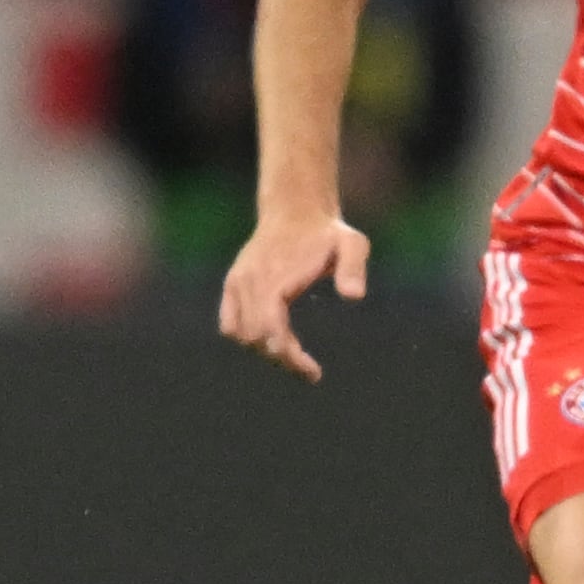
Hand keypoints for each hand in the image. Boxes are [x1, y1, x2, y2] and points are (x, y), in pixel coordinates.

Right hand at [221, 209, 370, 381]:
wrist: (296, 209)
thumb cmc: (328, 233)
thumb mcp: (352, 244)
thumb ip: (354, 268)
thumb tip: (354, 297)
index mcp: (275, 278)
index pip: (272, 331)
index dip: (289, 357)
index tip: (314, 373)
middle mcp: (250, 281)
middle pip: (256, 339)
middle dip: (282, 359)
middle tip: (310, 370)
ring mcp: (238, 282)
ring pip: (240, 334)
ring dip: (264, 351)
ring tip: (294, 356)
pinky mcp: (234, 283)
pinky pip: (228, 323)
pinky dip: (245, 337)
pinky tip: (272, 341)